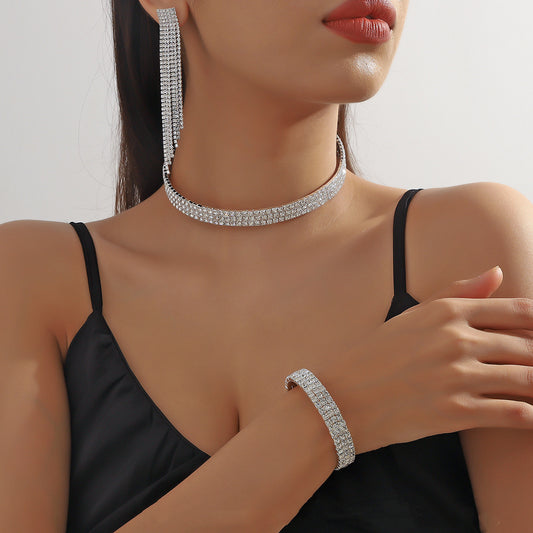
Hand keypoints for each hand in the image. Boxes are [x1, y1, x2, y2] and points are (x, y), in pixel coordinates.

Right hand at [323, 266, 532, 453]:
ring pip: (526, 379)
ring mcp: (457, 376)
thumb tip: (497, 273)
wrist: (343, 395)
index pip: (518, 311)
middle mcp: (456, 340)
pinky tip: (532, 416)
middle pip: (527, 347)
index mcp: (447, 312)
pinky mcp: (455, 412)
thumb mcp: (412, 315)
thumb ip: (457, 293)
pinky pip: (513, 413)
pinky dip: (531, 416)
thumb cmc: (375, 354)